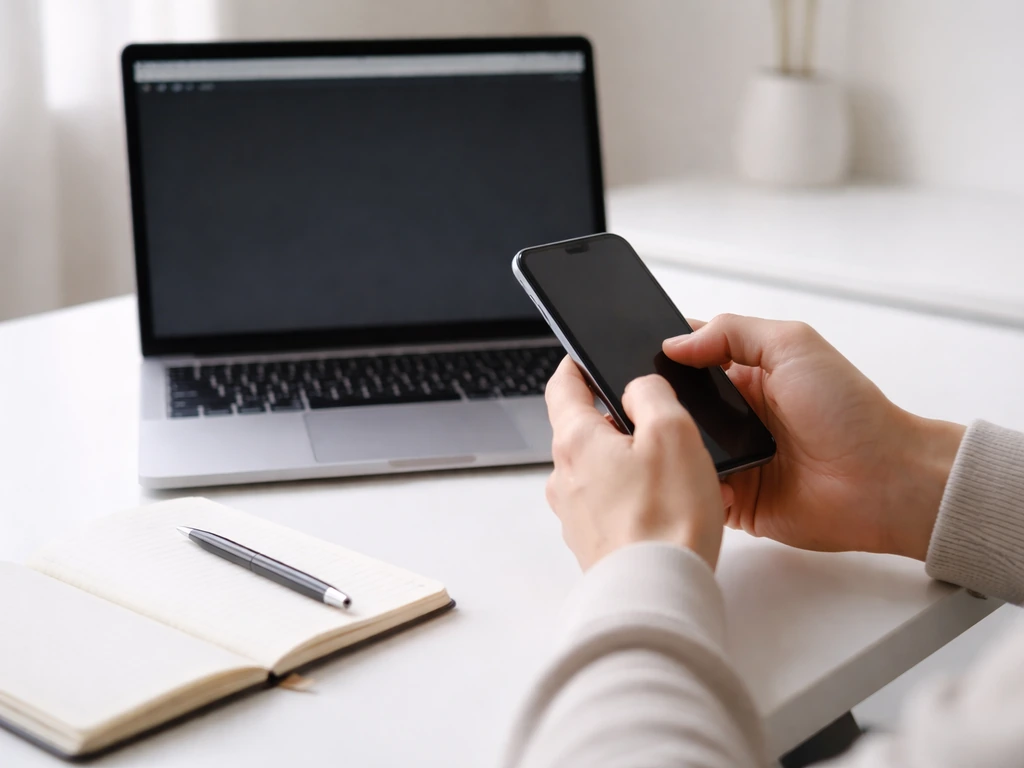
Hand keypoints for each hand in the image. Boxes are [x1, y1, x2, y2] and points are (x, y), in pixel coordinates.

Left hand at [543, 356, 730, 570]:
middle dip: (622, 423)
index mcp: (575, 441)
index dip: (575, 366)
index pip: (561, 387)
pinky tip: (675, 511)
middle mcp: (563, 476)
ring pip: (603, 470)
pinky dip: (640, 500)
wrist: (659, 593)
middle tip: (664, 426)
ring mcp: (574, 513)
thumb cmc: (667, 518)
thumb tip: (638, 387)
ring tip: (683, 478)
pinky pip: (613, 506)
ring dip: (637, 465)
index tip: (585, 358)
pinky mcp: (592, 542)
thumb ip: (652, 394)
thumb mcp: (673, 432)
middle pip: (586, 431)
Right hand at [664, 315, 964, 560]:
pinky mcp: (736, 501)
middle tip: (634, 404)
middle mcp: (735, 418)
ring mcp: (734, 461)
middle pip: (674, 408)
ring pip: (679, 452)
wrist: (883, 482)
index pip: (689, 362)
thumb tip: (675, 342)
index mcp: (746, 377)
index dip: (660, 358)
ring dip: (668, 448)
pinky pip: (696, 493)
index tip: (630, 357)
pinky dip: (687, 487)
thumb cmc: (850, 412)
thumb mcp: (793, 345)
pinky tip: (680, 478)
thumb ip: (732, 332)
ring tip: (650, 443)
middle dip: (654, 406)